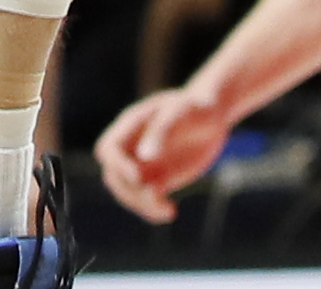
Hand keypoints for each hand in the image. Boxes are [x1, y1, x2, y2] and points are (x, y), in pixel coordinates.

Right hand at [92, 83, 227, 221]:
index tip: (138, 177)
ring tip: (168, 211)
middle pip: (113, 175)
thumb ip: (161, 131)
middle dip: (128, 190)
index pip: (109, 149)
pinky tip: (171, 213)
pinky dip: (154, 210)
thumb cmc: (194, 107)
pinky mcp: (159, 178)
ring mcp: (144, 164)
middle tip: (155, 196)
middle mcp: (132, 147)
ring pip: (129, 191)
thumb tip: (144, 157)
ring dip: (142, 205)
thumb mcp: (179, 112)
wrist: (211, 116)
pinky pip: (148, 199)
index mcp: (130, 126)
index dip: (118, 165)